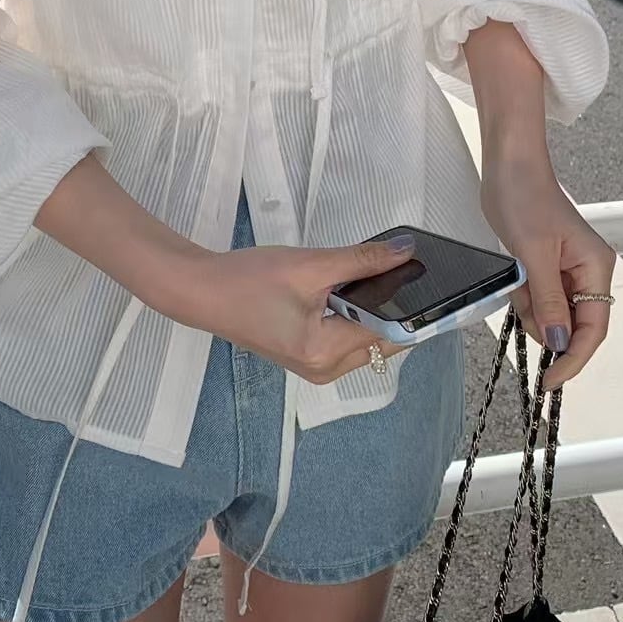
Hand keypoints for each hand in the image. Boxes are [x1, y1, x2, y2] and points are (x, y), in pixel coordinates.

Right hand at [185, 236, 418, 384]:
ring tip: (351, 278)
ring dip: (366, 311)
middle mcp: (325, 370)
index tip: (420, 276)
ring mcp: (314, 368)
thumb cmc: (250, 279)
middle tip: (379, 269)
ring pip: (363, 340)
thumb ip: (362, 261)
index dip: (408, 304)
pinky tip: (336, 292)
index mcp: (327, 353)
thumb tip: (406, 252)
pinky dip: (349, 318)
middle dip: (385, 307)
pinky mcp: (305, 358)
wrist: (202, 291)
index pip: (389, 332)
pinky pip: (344, 340)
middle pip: (380, 340)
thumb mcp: (311, 265)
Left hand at [480, 154, 615, 391]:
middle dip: (544, 326)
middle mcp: (587, 272)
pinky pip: (536, 298)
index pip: (593, 328)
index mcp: (595, 268)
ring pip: (551, 315)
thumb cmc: (525, 198)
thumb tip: (559, 342)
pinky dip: (522, 297)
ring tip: (517, 276)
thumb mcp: (533, 254)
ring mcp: (566, 271)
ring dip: (529, 308)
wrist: (507, 167)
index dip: (574, 358)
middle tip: (521, 303)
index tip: (551, 380)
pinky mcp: (545, 267)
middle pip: (572, 325)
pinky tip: (515, 275)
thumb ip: (546, 301)